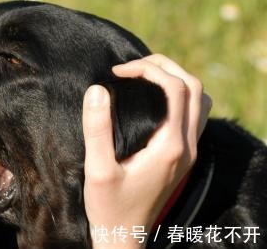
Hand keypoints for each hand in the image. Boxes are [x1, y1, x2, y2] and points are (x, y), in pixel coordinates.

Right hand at [82, 54, 211, 248]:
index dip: (147, 70)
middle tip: (130, 67)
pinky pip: (195, 114)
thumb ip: (97, 129)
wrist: (123, 234)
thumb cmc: (109, 205)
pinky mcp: (183, 155)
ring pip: (200, 99)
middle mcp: (186, 145)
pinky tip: (154, 99)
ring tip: (144, 76)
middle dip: (163, 66)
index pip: (175, 89)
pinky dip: (180, 95)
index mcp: (169, 145)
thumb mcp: (97, 169)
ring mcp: (189, 151)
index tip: (117, 73)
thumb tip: (97, 89)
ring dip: (176, 78)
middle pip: (193, 86)